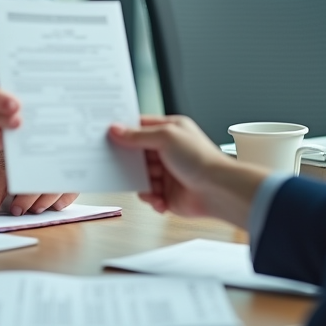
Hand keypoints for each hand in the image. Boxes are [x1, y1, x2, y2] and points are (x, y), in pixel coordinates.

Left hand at [0, 149, 78, 215]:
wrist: (35, 134)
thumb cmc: (9, 156)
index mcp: (13, 148)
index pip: (4, 170)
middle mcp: (36, 151)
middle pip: (33, 174)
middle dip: (24, 197)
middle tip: (15, 211)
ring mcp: (56, 160)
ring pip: (54, 181)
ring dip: (44, 200)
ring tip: (34, 210)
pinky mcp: (71, 170)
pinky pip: (72, 186)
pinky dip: (64, 198)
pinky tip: (55, 205)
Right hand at [108, 115, 266, 226]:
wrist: (218, 191)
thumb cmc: (200, 159)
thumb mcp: (165, 138)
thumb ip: (137, 136)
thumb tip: (116, 130)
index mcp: (171, 131)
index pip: (141, 127)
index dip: (124, 130)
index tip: (107, 134)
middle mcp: (168, 151)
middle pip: (138, 153)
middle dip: (129, 160)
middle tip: (115, 163)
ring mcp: (168, 173)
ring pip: (141, 176)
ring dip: (142, 182)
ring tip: (150, 185)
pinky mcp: (168, 194)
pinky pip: (149, 195)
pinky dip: (151, 198)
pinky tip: (159, 199)